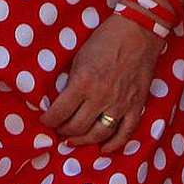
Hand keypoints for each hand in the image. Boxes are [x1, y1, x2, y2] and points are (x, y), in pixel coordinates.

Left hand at [42, 14, 164, 153]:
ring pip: (99, 133)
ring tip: (74, 140)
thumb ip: (73, 81)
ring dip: (84, 140)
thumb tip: (64, 100)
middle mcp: (100, 98)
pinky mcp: (136, 106)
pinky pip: (125, 132)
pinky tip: (104, 150)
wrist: (138, 33)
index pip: (60, 112)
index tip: (45, 121)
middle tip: (58, 130)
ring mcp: (120, 104)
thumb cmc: (105, 40)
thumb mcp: (80, 57)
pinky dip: (114, 144)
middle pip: (77, 127)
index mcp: (83, 83)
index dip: (49, 120)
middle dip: (63, 131)